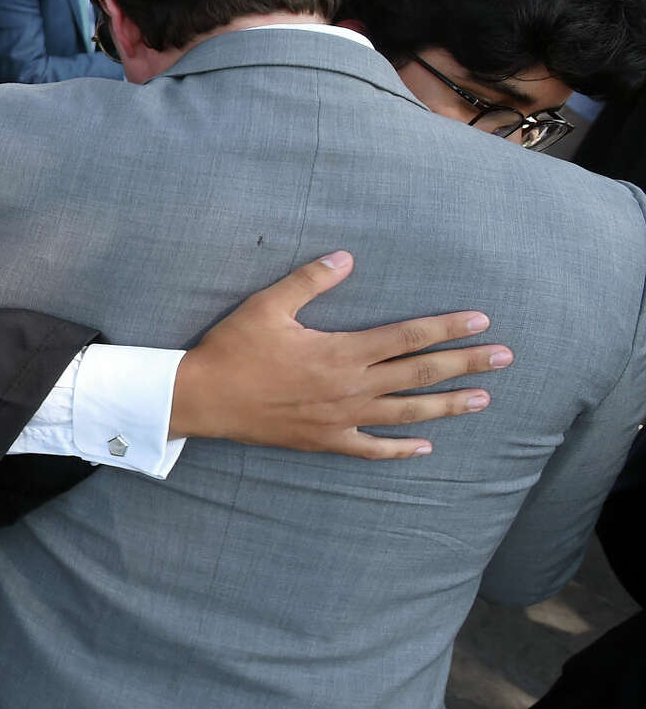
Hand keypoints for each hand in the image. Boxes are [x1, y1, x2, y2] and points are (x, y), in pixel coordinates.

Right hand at [170, 252, 512, 457]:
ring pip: (407, 413)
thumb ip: (310, 281)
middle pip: (420, 375)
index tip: (481, 321)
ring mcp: (341, 418)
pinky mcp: (324, 440)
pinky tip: (426, 447)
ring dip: (447, 405)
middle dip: (466, 365)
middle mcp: (350, 387)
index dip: (446, 328)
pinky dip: (401, 449)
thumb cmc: (232, 349)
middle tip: (505, 359)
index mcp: (341, 351)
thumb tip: (347, 259)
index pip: (407, 337)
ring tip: (482, 399)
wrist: (202, 398)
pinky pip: (372, 448)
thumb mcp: (267, 305)